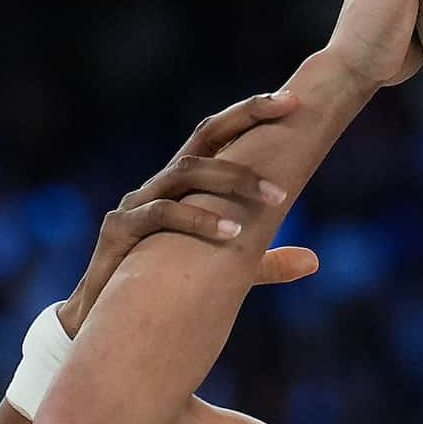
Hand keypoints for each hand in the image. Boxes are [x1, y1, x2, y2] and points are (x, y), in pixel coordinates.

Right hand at [56, 96, 318, 334]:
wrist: (108, 322)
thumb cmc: (166, 287)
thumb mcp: (223, 274)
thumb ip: (264, 263)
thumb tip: (313, 260)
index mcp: (183, 186)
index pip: (217, 135)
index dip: (250, 113)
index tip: (293, 101)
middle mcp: (159, 185)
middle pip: (203, 139)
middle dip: (247, 121)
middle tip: (290, 119)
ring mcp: (136, 204)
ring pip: (185, 172)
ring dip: (234, 179)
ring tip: (276, 198)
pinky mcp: (118, 231)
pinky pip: (161, 216)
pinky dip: (199, 222)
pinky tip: (232, 236)